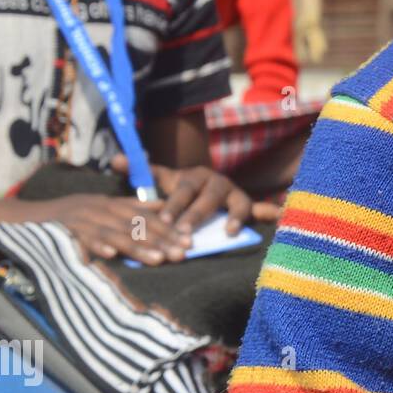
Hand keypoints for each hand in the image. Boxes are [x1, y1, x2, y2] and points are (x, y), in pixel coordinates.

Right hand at [32, 194, 191, 264]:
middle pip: (137, 227)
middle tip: (182, 254)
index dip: (169, 229)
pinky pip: (82, 240)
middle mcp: (102, 211)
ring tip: (158, 259)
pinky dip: (95, 246)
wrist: (30, 215)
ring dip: (137, 248)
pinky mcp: (66, 232)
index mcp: (113, 205)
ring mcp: (84, 222)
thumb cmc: (74, 213)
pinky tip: (110, 255)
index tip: (189, 242)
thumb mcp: (106, 204)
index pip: (147, 218)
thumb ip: (134, 206)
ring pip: (115, 235)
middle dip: (162, 241)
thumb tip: (164, 205)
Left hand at [112, 155, 278, 234]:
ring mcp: (235, 192)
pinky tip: (278, 218)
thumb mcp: (163, 180)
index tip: (165, 221)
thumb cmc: (182, 189)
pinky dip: (270, 213)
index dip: (175, 205)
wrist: (207, 185)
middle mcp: (217, 182)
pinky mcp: (248, 204)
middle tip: (186, 233)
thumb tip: (114, 160)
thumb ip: (142, 172)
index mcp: (194, 176)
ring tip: (226, 232)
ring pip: (237, 203)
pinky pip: (261, 209)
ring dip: (233, 216)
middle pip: (208, 199)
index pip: (183, 190)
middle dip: (197, 215)